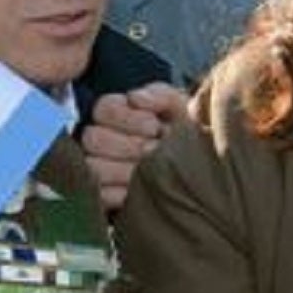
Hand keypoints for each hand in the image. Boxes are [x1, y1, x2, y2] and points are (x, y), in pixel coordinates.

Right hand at [81, 83, 187, 211]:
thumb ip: (159, 96)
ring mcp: (98, 168)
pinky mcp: (104, 196)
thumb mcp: (178, 107)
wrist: (199, 166)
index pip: (103, 109)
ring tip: (149, 170)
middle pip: (93, 138)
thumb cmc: (184, 132)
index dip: (128, 118)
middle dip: (128, 145)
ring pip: (94, 167)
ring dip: (124, 169)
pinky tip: (143, 189)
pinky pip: (100, 195)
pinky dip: (121, 193)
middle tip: (153, 150)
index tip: (154, 127)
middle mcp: (99, 139)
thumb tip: (134, 98)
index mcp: (113, 113)